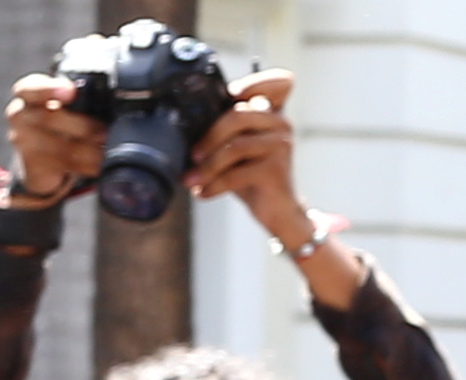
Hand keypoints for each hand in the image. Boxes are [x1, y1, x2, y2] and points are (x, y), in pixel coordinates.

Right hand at [3, 74, 103, 204]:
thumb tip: (109, 101)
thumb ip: (77, 100)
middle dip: (84, 126)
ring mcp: (23, 140)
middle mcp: (20, 113)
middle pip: (51, 118)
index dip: (51, 89)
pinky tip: (99, 165)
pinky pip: (64, 165)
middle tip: (106, 132)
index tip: (71, 91)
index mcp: (27, 92)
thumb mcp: (63, 107)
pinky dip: (86, 166)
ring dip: (90, 151)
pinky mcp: (32, 164)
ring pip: (61, 146)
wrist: (40, 162)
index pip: (33, 87)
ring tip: (108, 151)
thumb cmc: (58, 125)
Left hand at [187, 70, 364, 305]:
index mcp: (273, 112)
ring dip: (208, 166)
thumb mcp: (237, 146)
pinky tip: (203, 193)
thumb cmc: (253, 176)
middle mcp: (281, 124)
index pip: (277, 83)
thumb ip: (224, 127)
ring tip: (192, 179)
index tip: (232, 94)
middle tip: (192, 155)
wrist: (277, 212)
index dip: (255, 81)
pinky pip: (236, 173)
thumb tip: (183, 119)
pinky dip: (215, 184)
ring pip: (235, 146)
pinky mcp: (277, 170)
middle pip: (239, 115)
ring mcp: (282, 146)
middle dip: (210, 136)